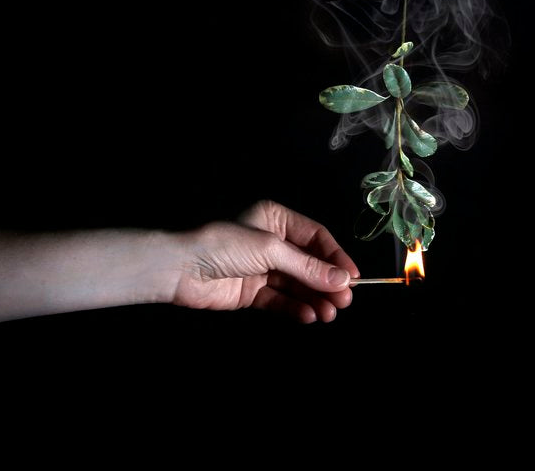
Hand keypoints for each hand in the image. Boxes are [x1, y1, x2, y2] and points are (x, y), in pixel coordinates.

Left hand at [171, 200, 360, 322]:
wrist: (180, 269)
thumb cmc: (225, 245)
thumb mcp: (271, 250)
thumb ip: (308, 267)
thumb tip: (343, 281)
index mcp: (276, 218)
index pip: (316, 237)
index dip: (336, 257)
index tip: (354, 278)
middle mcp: (271, 241)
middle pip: (309, 263)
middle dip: (326, 282)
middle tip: (345, 301)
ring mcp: (262, 268)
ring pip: (296, 284)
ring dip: (314, 298)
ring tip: (330, 314)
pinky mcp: (252, 292)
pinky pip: (280, 300)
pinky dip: (295, 308)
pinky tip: (309, 316)